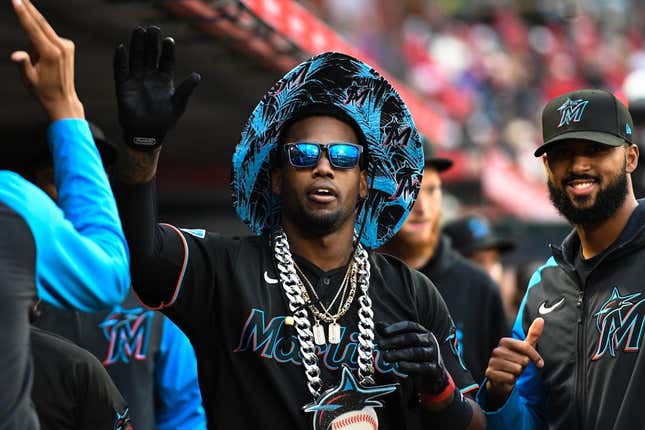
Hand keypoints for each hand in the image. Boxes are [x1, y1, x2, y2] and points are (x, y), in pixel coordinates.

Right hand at [11, 0, 83, 119]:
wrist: (63, 99)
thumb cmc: (43, 90)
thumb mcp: (29, 79)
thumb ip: (23, 64)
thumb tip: (17, 55)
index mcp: (51, 54)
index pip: (33, 29)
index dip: (23, 13)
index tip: (17, 1)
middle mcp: (61, 47)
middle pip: (41, 23)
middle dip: (28, 9)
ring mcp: (67, 46)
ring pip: (44, 32)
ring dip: (35, 39)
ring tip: (38, 63)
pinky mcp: (68, 46)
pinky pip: (50, 38)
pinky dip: (42, 43)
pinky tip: (44, 60)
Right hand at [114, 26, 200, 150]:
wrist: (147, 134)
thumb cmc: (165, 120)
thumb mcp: (178, 105)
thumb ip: (186, 90)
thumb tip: (197, 76)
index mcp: (164, 80)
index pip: (166, 61)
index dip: (167, 51)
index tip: (169, 40)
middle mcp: (150, 77)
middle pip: (150, 55)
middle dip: (151, 42)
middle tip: (152, 28)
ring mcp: (136, 80)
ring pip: (136, 59)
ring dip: (137, 45)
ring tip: (138, 31)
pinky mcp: (123, 87)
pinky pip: (121, 71)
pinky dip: (120, 60)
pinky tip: (121, 48)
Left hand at [378, 321, 449, 395]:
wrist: (435, 375)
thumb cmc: (417, 355)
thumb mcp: (407, 344)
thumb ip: (393, 334)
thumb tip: (378, 325)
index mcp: (423, 332)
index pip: (410, 326)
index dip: (397, 328)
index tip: (383, 332)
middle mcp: (430, 341)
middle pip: (412, 338)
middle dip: (395, 341)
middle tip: (381, 345)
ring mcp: (434, 354)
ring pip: (417, 352)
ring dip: (400, 354)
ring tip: (386, 357)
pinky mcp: (434, 368)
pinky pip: (423, 367)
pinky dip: (411, 366)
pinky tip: (400, 366)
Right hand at [485, 317, 543, 404]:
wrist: (501, 378)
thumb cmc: (514, 361)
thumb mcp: (525, 348)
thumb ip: (533, 334)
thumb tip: (541, 319)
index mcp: (504, 342)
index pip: (526, 347)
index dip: (535, 357)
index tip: (539, 363)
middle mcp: (497, 350)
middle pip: (523, 361)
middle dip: (524, 367)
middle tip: (518, 366)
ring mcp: (492, 362)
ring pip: (517, 370)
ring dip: (517, 374)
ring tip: (512, 372)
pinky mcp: (490, 373)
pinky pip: (510, 379)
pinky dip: (511, 381)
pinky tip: (507, 378)